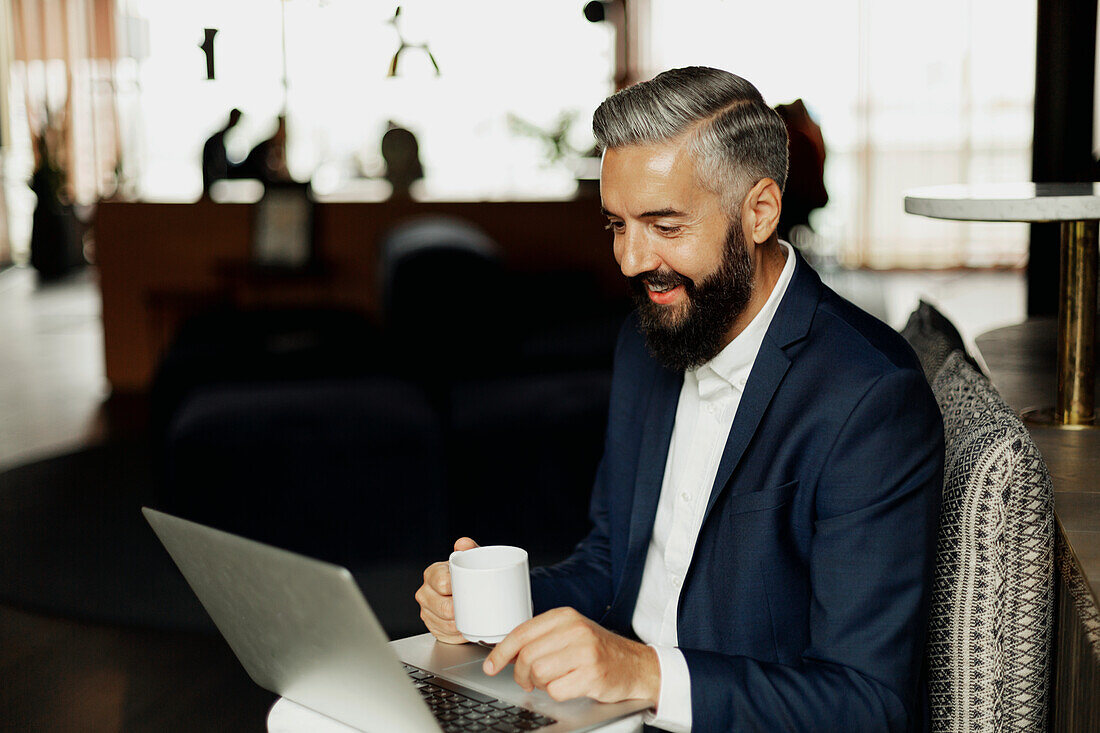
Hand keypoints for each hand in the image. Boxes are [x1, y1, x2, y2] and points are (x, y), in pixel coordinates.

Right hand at [415, 537, 478, 643]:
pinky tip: (468, 628)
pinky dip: (459, 634)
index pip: (443, 583)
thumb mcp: (471, 560)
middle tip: (478, 606)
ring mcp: (427, 613)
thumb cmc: (469, 575)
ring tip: (475, 618)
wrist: (469, 591)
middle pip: (444, 607)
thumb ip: (469, 549)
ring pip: (445, 624)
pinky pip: (447, 635)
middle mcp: (425, 594)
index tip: (472, 588)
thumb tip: (463, 543)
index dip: (458, 588)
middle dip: (462, 610)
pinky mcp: (434, 629)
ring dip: (462, 624)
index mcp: (432, 574)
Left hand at [483, 607, 659, 706]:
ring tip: (555, 681)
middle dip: (522, 674)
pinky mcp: (592, 674)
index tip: (491, 665)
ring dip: (541, 684)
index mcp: (565, 616)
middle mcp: (575, 629)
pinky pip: (556, 691)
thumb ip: (541, 638)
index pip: (521, 632)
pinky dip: (558, 694)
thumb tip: (507, 653)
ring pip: (539, 673)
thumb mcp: (570, 634)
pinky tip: (570, 686)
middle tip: (528, 681)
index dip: (501, 652)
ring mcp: (585, 651)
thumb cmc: (599, 652)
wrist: (636, 666)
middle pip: (527, 656)